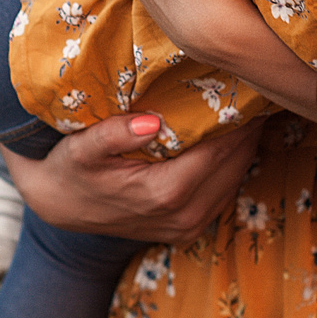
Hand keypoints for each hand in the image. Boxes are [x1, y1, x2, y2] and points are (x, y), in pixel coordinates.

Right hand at [4, 109, 259, 241]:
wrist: (59, 206)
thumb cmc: (72, 169)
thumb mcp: (82, 149)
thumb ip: (113, 135)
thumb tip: (151, 123)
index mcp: (163, 193)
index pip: (218, 150)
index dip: (237, 119)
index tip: (248, 87)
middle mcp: (183, 216)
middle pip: (234, 165)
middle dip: (247, 129)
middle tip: (257, 92)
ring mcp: (188, 226)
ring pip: (235, 179)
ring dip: (244, 146)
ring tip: (250, 110)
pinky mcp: (188, 229)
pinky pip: (224, 192)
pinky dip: (232, 164)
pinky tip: (233, 137)